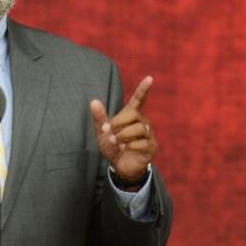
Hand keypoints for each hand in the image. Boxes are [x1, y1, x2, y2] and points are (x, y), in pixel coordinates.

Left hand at [90, 75, 156, 189]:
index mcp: (132, 116)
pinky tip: (124, 148)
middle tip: (108, 131)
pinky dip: (130, 145)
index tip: (150, 78)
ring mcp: (149, 135)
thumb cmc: (113, 146)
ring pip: (139, 128)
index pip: (139, 100)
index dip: (143, 89)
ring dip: (123, 134)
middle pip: (135, 114)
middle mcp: (143, 122)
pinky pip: (143, 142)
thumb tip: (93, 101)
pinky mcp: (152, 147)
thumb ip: (99, 118)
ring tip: (115, 141)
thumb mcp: (102, 132)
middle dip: (119, 122)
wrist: (120, 167)